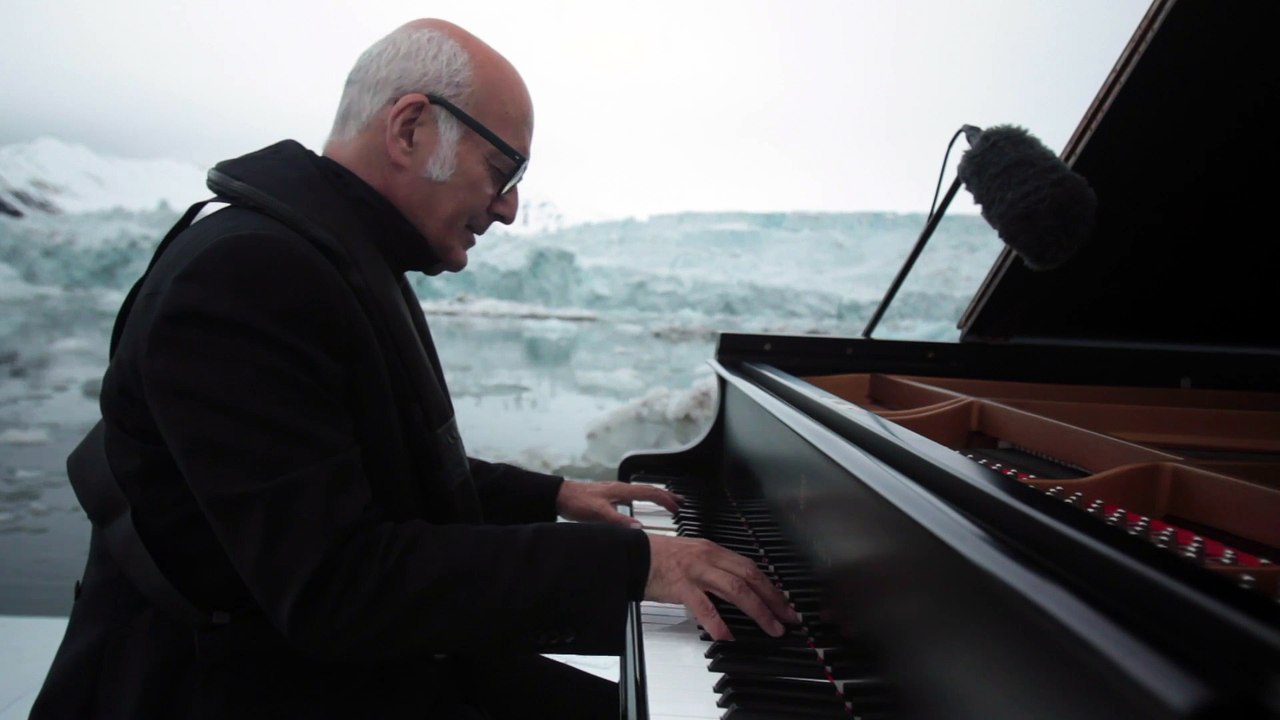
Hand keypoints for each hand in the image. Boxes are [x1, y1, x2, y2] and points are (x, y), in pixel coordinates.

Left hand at [555, 479, 680, 527]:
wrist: (560, 496)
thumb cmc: (578, 502)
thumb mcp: (599, 514)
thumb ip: (619, 521)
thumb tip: (640, 529)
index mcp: (622, 491)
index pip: (650, 492)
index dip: (665, 500)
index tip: (678, 508)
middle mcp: (621, 489)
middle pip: (649, 490)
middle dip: (666, 495)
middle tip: (681, 502)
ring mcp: (615, 491)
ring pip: (642, 492)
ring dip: (657, 496)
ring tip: (668, 502)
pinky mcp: (609, 496)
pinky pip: (633, 496)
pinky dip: (644, 499)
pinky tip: (641, 506)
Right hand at [645, 534, 799, 640]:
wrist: (632, 555)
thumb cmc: (660, 558)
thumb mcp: (693, 555)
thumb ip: (715, 568)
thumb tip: (737, 586)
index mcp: (713, 551)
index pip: (750, 568)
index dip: (771, 586)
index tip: (784, 603)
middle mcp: (709, 558)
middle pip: (749, 577)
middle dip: (773, 599)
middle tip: (787, 618)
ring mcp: (696, 571)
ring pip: (735, 589)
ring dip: (757, 610)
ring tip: (770, 628)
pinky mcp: (680, 586)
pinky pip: (704, 606)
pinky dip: (718, 622)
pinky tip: (727, 635)